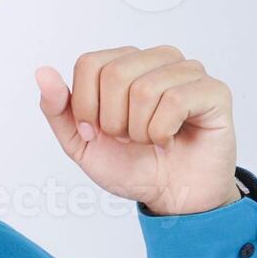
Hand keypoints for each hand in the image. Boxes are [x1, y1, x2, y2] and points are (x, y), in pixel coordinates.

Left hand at [35, 45, 243, 216]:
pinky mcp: (213, 91)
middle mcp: (156, 60)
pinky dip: (163, 131)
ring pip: (144, 88)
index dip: (86, 106)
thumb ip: (58, 108)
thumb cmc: (131, 165)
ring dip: (139, 129)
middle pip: (115, 74)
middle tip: (128, 138)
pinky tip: (169, 140)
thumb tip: (42, 73)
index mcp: (123, 64)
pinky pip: (176, 100)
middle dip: (113, 120)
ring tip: (150, 139)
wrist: (170, 197)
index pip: (89, 63)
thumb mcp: (81, 142)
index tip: (97, 131)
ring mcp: (188, 72)